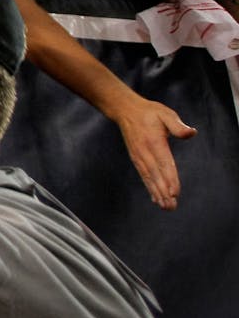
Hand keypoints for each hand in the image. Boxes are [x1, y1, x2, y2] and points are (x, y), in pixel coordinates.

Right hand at [109, 95, 195, 210]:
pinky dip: (149, 188)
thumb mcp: (165, 113)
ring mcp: (139, 156)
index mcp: (154, 141)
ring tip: (165, 206)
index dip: (169, 178)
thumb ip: (177, 125)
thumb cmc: (149, 112)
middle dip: (163, 191)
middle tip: (171, 205)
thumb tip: (191, 133)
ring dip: (157, 193)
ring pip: (149, 178)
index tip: (174, 192)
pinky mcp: (136, 159)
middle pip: (155, 175)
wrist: (125, 111)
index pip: (163, 163)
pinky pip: (144, 176)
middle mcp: (145, 152)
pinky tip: (155, 198)